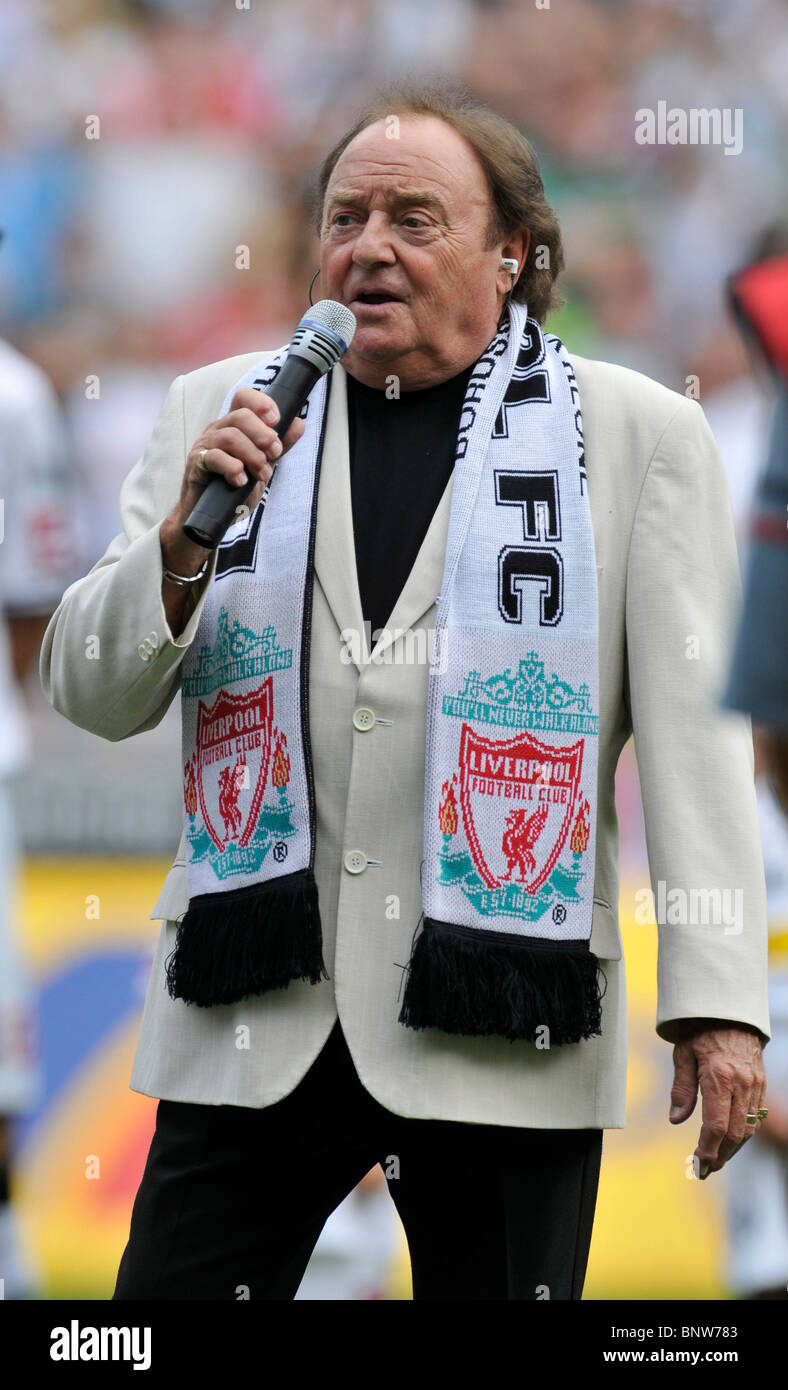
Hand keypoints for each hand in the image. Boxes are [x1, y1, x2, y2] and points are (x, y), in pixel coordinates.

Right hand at [161, 388, 306, 572]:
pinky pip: (214, 458)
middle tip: (274, 455)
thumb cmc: (235, 487)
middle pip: (241, 416)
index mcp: (233, 425)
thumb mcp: (262, 465)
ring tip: (262, 474)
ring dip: (253, 456)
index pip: (244, 398)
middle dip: (264, 435)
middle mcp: (217, 430)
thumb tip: (298, 424)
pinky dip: (233, 468)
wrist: (212, 515)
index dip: (261, 403)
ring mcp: (205, 446)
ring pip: (230, 436)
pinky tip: (242, 481)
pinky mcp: (196, 465)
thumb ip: (279, 446)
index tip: (277, 420)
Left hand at [668, 1020, 765, 1178]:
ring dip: (733, 1148)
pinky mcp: (761, 1083)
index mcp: (719, 1077)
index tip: (698, 1164)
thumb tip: (677, 1120)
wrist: (730, 1009)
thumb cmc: (700, 1030)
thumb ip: (681, 1089)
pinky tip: (731, 1139)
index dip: (707, 1150)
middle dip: (721, 1156)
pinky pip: (756, 1116)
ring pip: (749, 1128)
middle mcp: (741, 1084)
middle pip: (735, 1133)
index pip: (716, 1126)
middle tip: (706, 1170)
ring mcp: (755, 1084)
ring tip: (716, 1159)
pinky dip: (744, 1132)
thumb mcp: (683, 1054)